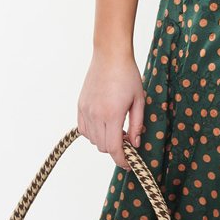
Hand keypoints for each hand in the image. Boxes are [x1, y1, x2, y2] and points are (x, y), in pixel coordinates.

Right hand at [77, 50, 146, 169]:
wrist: (110, 55)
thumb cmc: (128, 75)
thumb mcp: (139, 101)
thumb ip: (137, 125)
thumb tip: (135, 144)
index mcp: (112, 114)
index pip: (114, 148)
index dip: (122, 160)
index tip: (129, 165)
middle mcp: (96, 114)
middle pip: (103, 147)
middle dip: (116, 150)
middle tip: (128, 140)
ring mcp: (85, 110)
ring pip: (92, 140)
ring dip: (105, 141)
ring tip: (116, 129)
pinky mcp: (80, 106)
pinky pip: (84, 130)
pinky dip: (93, 134)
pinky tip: (104, 125)